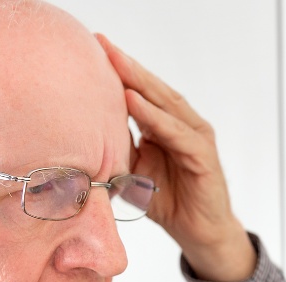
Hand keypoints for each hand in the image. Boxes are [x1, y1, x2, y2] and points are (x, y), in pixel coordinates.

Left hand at [97, 34, 255, 281]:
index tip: (93, 48)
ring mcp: (195, 138)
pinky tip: (134, 101)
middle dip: (127, 66)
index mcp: (165, 125)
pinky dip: (155, 117)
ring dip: (139, 82)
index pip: (141, 91)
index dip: (119, 71)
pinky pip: (176, 133)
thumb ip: (118, 150)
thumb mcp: (133, 172)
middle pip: (153, 89)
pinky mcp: (203, 157)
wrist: (198, 233)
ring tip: (116, 63)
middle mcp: (183, 125)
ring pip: (166, 104)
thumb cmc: (167, 201)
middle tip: (102, 43)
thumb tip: (82, 138)